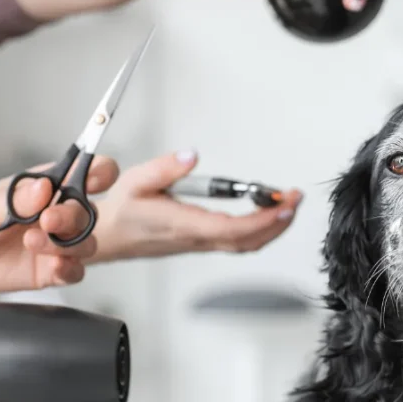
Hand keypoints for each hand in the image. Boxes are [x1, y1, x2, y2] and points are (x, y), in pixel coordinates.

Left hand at [0, 158, 119, 297]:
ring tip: (34, 243)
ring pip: (87, 243)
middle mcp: (58, 213)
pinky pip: (76, 271)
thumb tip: (44, 187)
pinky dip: (69, 270)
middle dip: (72, 217)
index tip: (95, 180)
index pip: (89, 172)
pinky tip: (53, 267)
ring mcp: (57, 242)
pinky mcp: (51, 269)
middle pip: (89, 211)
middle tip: (48, 221)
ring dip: (67, 245)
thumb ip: (20, 199)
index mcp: (48, 186)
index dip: (101, 173)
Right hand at [90, 150, 302, 262]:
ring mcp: (202, 243)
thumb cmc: (121, 211)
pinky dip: (261, 230)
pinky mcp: (203, 242)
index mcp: (182, 224)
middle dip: (278, 222)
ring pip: (247, 244)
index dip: (262, 220)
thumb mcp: (135, 181)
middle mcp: (196, 238)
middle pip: (248, 240)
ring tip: (288, 204)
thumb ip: (164, 168)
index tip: (283, 206)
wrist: (107, 236)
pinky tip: (268, 214)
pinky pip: (239, 242)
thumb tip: (190, 156)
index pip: (231, 228)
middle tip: (295, 199)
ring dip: (273, 227)